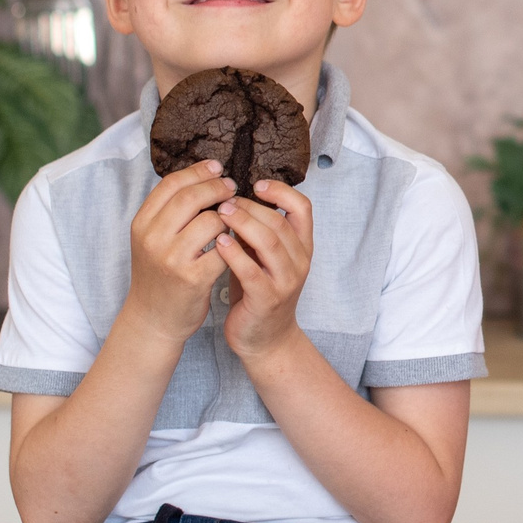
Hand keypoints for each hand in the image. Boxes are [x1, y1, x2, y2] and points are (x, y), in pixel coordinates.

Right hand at [126, 161, 233, 345]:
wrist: (153, 318)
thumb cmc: (159, 274)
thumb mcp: (152, 239)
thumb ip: (170, 211)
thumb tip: (203, 175)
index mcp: (142, 224)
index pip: (172, 184)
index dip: (197, 171)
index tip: (217, 167)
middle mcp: (153, 238)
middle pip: (192, 197)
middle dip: (217, 187)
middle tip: (232, 187)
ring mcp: (172, 258)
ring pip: (211, 220)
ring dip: (229, 216)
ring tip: (235, 217)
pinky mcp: (193, 278)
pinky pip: (224, 249)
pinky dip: (234, 243)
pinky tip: (237, 242)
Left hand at [215, 180, 316, 361]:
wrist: (265, 339)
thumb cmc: (259, 292)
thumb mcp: (263, 257)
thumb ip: (257, 231)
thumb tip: (233, 196)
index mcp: (301, 246)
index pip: (303, 208)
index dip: (281, 191)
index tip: (256, 184)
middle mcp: (299, 261)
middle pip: (280, 221)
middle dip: (251, 206)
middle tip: (224, 199)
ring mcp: (286, 281)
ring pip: (269, 242)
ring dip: (243, 223)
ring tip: (220, 214)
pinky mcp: (267, 299)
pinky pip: (251, 271)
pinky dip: (234, 254)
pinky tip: (219, 242)